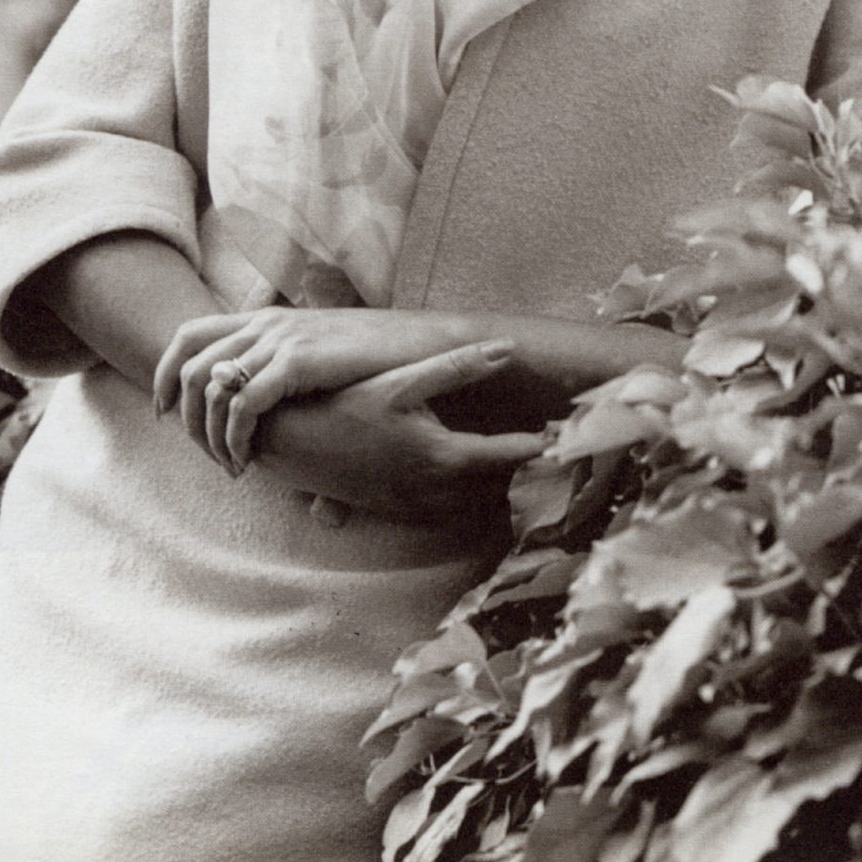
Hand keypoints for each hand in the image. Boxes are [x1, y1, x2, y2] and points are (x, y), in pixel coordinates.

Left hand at [151, 305, 485, 472]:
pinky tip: (245, 459)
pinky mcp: (298, 362)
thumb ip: (289, 374)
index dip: (164, 373)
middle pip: (187, 365)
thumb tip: (267, 406)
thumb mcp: (322, 356)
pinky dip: (233, 437)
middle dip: (182, 416)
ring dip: (207, 435)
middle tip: (200, 452)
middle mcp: (265, 323)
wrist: (420, 342)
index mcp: (266, 318)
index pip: (189, 335)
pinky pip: (242, 404)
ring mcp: (280, 340)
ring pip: (208, 388)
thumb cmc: (375, 357)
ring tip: (229, 464)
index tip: (164, 412)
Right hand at [255, 344, 545, 517]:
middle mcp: (434, 490)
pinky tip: (482, 480)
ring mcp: (417, 507)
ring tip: (530, 464)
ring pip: (476, 505)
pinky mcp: (402, 513)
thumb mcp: (400, 380)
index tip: (567, 434)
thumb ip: (456, 367)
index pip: (507, 456)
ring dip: (501, 488)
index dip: (540, 445)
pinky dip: (472, 499)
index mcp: (441, 456)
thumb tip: (507, 348)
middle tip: (559, 447)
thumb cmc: (346, 408)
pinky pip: (451, 513)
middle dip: (527, 470)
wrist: (294, 447)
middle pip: (499, 487)